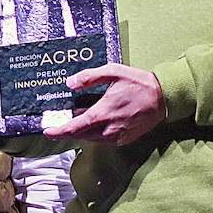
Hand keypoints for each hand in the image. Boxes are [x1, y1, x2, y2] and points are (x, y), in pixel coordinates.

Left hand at [42, 63, 163, 145]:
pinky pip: (104, 140)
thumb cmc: (139, 83)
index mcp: (103, 113)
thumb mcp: (113, 72)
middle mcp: (108, 129)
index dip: (59, 131)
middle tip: (61, 122)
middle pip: (81, 135)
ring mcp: (117, 136)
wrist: (163, 97)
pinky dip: (96, 133)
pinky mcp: (124, 139)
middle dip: (69, 130)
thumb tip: (71, 83)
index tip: (48, 132)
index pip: (74, 128)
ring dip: (83, 131)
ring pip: (92, 138)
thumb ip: (90, 77)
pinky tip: (97, 121)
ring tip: (81, 118)